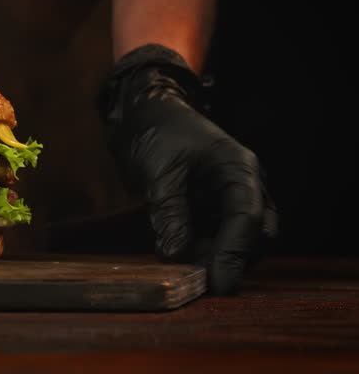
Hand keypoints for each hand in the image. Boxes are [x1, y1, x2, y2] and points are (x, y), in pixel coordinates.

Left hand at [99, 44, 276, 294]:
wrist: (144, 115)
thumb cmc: (158, 132)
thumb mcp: (160, 171)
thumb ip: (170, 212)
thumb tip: (175, 255)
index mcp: (239, 169)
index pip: (247, 219)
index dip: (234, 255)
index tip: (219, 284)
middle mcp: (243, 185)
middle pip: (254, 236)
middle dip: (230, 260)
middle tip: (199, 281)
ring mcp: (228, 198)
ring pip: (236, 241)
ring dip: (214, 258)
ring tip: (183, 267)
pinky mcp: (210, 208)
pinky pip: (214, 237)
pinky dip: (201, 250)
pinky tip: (179, 257)